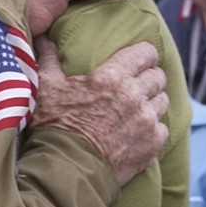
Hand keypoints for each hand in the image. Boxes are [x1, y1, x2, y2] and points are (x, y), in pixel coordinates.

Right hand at [30, 37, 168, 185]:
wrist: (67, 168)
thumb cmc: (54, 124)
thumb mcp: (46, 87)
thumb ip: (48, 59)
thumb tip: (43, 38)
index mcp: (111, 77)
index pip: (145, 53)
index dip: (143, 54)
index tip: (137, 59)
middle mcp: (134, 96)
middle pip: (158, 76)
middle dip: (148, 76)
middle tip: (134, 83)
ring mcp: (146, 121)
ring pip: (163, 101)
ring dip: (152, 101)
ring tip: (137, 107)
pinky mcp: (152, 145)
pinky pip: (162, 128)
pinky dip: (153, 127)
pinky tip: (137, 129)